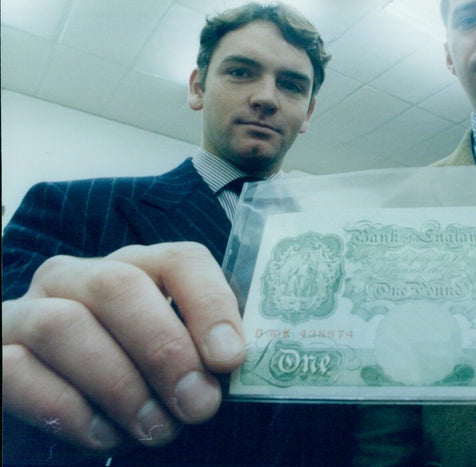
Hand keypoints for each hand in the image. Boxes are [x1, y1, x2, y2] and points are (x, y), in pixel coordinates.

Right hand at [2, 242, 245, 450]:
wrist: (57, 412)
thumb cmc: (131, 382)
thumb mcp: (173, 363)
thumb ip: (201, 355)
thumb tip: (232, 365)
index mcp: (134, 268)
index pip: (178, 260)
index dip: (209, 303)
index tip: (230, 358)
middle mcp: (76, 277)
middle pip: (120, 285)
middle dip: (164, 349)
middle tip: (198, 404)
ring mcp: (26, 313)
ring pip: (64, 325)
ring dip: (119, 385)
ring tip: (157, 429)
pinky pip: (18, 372)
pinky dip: (68, 410)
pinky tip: (104, 437)